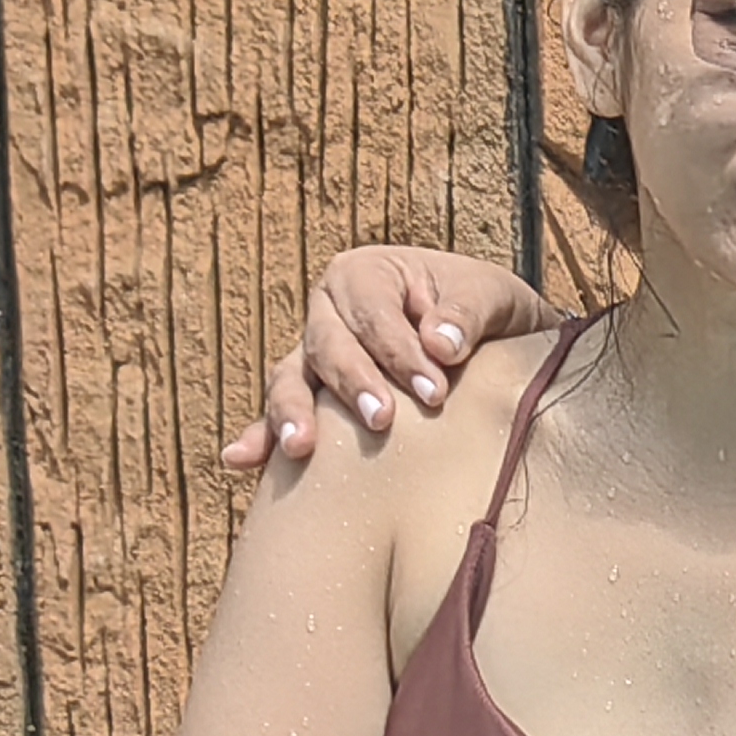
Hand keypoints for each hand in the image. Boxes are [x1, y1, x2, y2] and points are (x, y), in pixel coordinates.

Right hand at [218, 246, 544, 469]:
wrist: (493, 342)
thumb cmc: (488, 312)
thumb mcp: (493, 298)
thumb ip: (468, 313)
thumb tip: (441, 344)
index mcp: (366, 275)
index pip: (373, 314)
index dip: (399, 352)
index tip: (434, 392)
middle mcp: (329, 312)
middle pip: (327, 346)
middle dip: (353, 383)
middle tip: (382, 421)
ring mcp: (314, 355)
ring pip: (291, 378)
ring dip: (293, 412)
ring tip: (300, 448)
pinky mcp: (312, 397)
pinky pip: (279, 414)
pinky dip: (261, 437)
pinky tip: (241, 460)